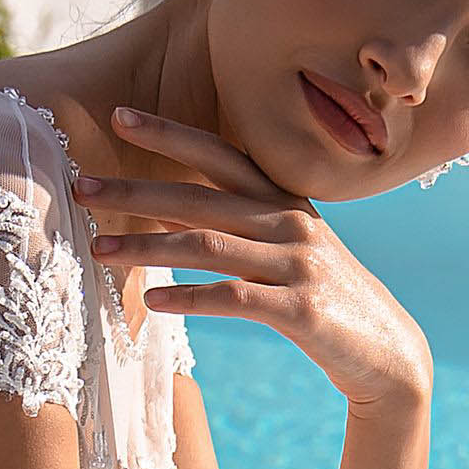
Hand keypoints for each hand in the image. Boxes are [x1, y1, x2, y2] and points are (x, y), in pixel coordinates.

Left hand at [75, 104, 435, 416]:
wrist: (388, 355)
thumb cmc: (323, 299)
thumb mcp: (284, 250)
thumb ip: (233, 224)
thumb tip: (162, 207)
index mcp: (284, 200)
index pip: (219, 155)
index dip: (170, 132)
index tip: (119, 114)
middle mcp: (291, 222)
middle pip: (200, 197)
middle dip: (135, 189)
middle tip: (80, 186)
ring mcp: (300, 264)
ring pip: (207, 245)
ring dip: (146, 246)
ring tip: (96, 249)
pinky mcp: (303, 310)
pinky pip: (235, 297)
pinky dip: (188, 297)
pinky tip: (151, 302)